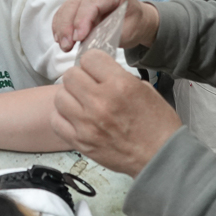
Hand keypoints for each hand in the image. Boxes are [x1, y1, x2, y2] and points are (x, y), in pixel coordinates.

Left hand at [51, 50, 181, 176]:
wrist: (160, 157)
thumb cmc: (157, 124)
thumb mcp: (145, 90)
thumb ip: (119, 77)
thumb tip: (100, 72)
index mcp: (119, 85)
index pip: (89, 58)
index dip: (94, 62)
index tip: (97, 70)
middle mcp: (100, 102)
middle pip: (70, 75)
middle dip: (80, 77)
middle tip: (89, 86)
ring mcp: (87, 123)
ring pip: (60, 96)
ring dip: (70, 97)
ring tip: (82, 103)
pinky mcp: (80, 141)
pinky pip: (56, 120)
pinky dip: (63, 117)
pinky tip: (76, 118)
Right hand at [52, 0, 160, 52]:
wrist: (136, 20)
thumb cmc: (134, 24)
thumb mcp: (128, 32)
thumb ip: (108, 34)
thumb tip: (86, 41)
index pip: (92, 2)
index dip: (82, 20)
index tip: (78, 38)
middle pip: (75, 3)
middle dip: (67, 26)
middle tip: (67, 46)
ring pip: (67, 7)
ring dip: (61, 27)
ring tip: (63, 46)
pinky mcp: (79, 2)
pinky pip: (64, 11)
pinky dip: (60, 25)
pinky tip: (60, 39)